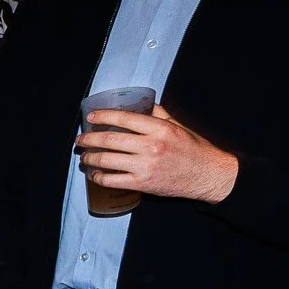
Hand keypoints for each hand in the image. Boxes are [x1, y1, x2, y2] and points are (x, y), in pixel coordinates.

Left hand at [76, 106, 238, 203]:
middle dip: (89, 138)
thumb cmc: (194, 150)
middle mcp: (151, 146)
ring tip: (84, 156)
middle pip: (110, 140)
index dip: (104, 116)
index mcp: (159, 129)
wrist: (207, 175)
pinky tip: (95, 174)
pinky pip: (112, 181)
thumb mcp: (178, 126)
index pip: (124, 118)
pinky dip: (99, 177)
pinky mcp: (142, 184)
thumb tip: (142, 104)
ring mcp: (145, 166)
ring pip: (107, 160)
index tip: (91, 117)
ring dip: (90, 158)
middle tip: (81, 139)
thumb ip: (159, 114)